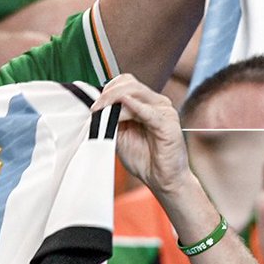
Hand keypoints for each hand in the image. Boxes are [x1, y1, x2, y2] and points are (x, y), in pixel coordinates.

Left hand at [95, 74, 194, 199]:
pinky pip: (149, 112)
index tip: (94, 107)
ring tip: (103, 113)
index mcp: (147, 103)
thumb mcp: (120, 135)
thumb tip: (97, 107)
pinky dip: (135, 107)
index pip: (126, 83)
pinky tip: (124, 104)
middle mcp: (157, 103)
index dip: (108, 90)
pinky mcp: (169, 124)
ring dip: (115, 101)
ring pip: (136, 94)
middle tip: (95, 109)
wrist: (163, 180)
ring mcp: (165, 111)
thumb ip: (112, 119)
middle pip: (130, 84)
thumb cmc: (144, 159)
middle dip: (108, 94)